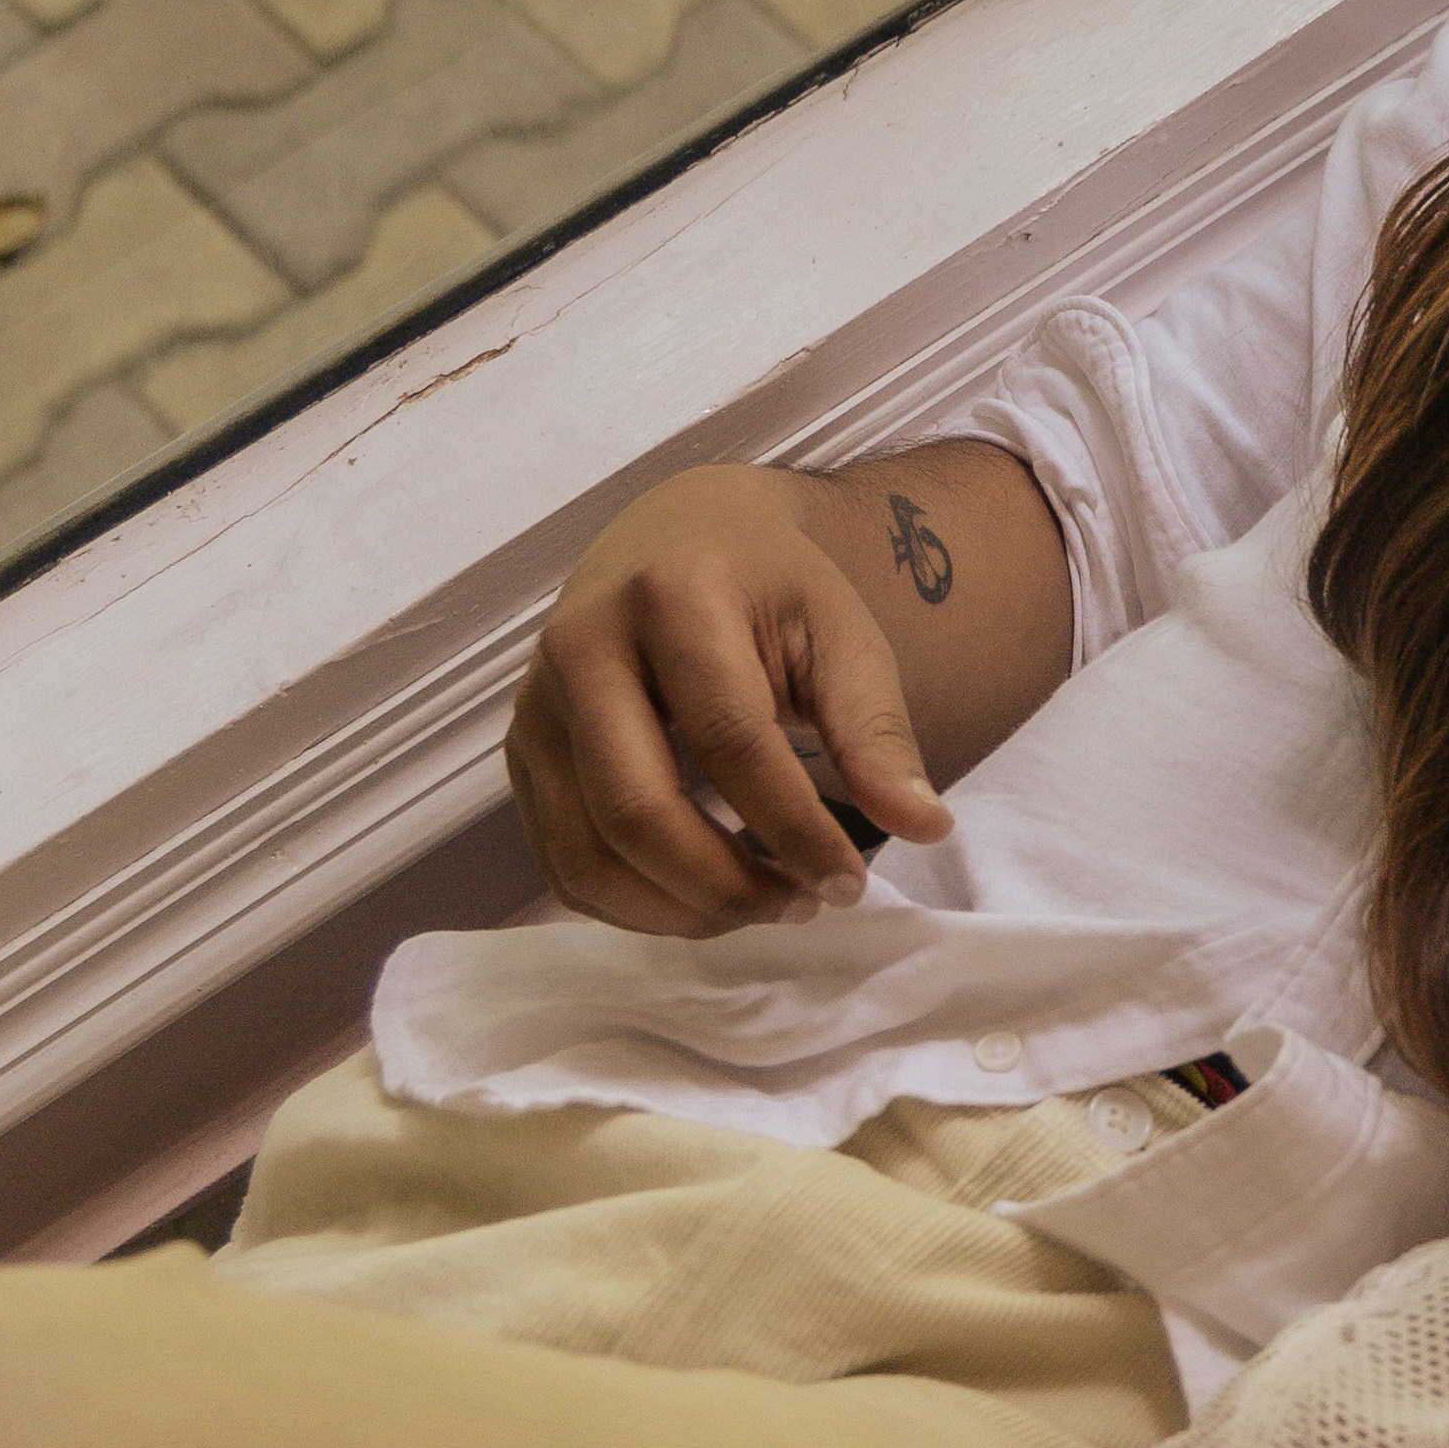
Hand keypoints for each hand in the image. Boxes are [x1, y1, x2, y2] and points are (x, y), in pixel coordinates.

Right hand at [507, 463, 950, 935]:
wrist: (680, 537)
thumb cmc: (772, 591)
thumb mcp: (842, 635)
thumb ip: (878, 731)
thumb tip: (927, 827)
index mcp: (671, 599)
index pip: (730, 741)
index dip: (793, 828)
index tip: (851, 882)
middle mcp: (580, 650)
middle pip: (635, 811)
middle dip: (726, 884)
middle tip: (805, 904)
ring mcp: (534, 708)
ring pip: (586, 854)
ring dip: (680, 910)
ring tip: (763, 906)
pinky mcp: (521, 755)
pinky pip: (561, 864)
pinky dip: (633, 907)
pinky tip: (704, 901)